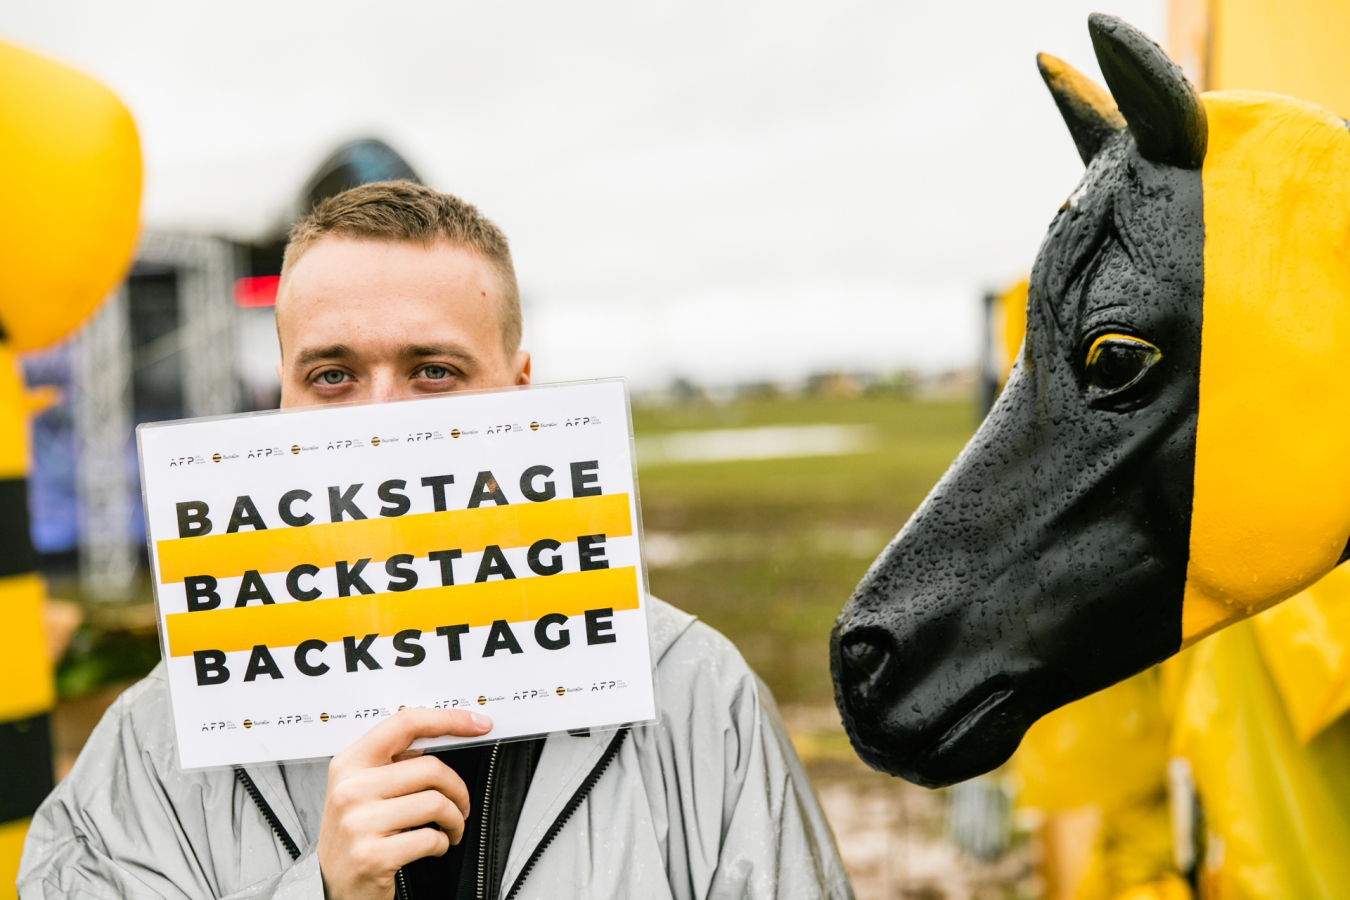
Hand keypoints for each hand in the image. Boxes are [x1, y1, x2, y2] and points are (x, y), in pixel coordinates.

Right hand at [318, 709, 492, 899]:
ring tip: (449, 828)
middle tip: (460, 805)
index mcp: (349, 763)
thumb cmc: (357, 835)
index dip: (448, 719)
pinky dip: (442, 843)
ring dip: (455, 819)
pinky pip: (431, 838)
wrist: (336, 888)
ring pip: (436, 803)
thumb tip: (443, 733)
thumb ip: (393, 762)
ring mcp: (358, 823)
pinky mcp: (372, 856)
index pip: (405, 723)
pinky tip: (433, 846)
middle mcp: (350, 789)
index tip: (478, 723)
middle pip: (431, 768)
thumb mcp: (363, 789)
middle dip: (458, 789)